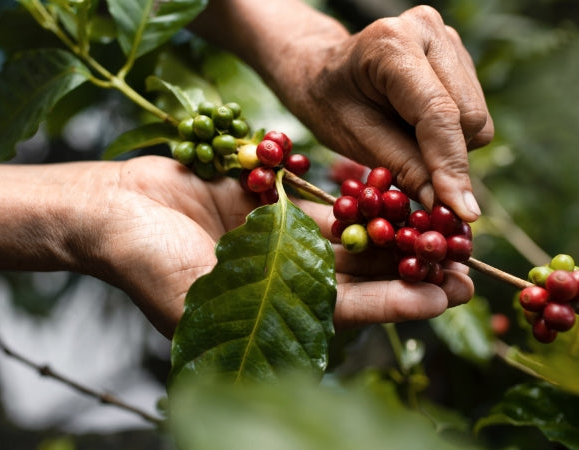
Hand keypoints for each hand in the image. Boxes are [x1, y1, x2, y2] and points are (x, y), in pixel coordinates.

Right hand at [94, 157, 472, 336]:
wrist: (111, 209)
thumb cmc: (147, 265)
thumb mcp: (211, 300)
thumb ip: (281, 304)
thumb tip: (356, 321)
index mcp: (274, 311)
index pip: (350, 310)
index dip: (401, 303)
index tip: (446, 295)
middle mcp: (284, 277)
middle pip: (364, 274)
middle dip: (414, 268)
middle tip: (467, 263)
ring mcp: (279, 236)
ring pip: (351, 234)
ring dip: (398, 229)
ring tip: (446, 223)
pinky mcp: (270, 198)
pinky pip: (323, 196)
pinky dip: (359, 193)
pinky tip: (397, 188)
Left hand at [280, 6, 492, 221]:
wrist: (322, 71)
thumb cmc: (329, 103)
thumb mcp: (353, 139)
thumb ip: (404, 168)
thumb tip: (449, 208)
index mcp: (393, 44)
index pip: (438, 112)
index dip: (451, 165)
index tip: (461, 212)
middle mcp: (428, 30)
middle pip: (468, 117)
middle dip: (448, 157)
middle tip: (414, 174)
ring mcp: (448, 40)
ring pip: (478, 119)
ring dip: (450, 146)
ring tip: (405, 137)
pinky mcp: (460, 56)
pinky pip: (475, 112)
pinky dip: (451, 133)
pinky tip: (415, 124)